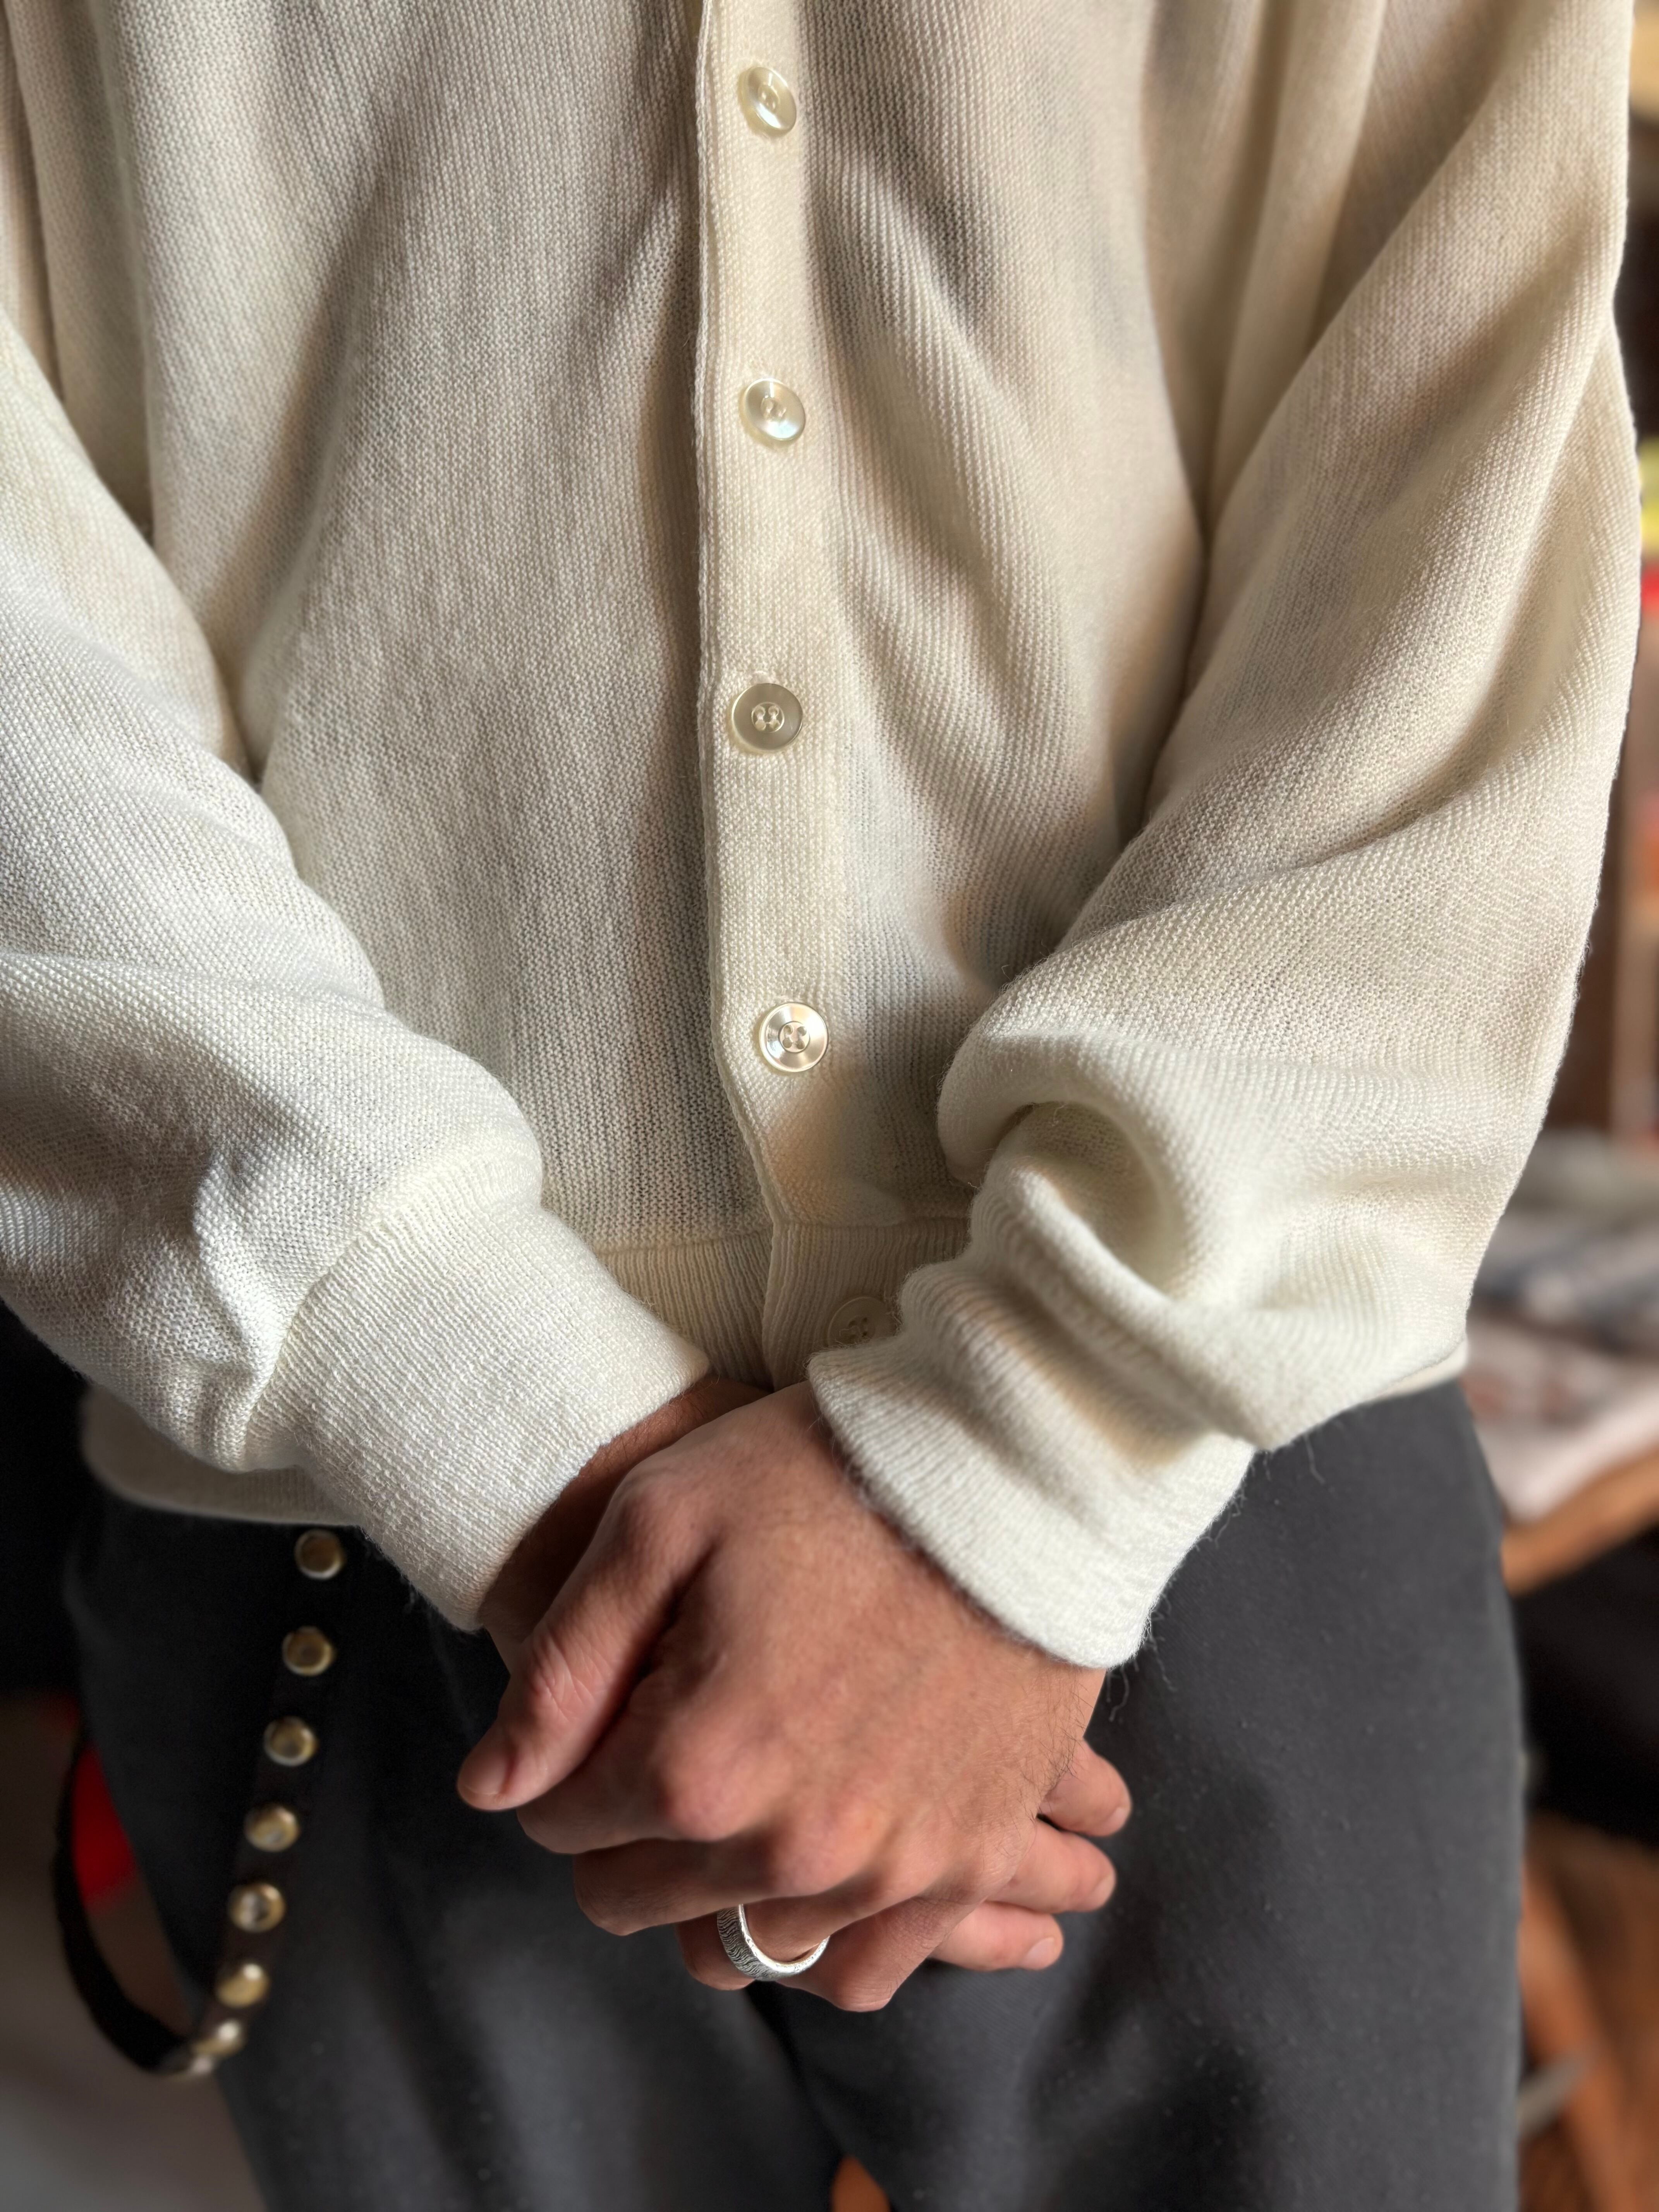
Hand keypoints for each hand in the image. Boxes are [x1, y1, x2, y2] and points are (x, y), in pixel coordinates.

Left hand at [459, 1383, 1126, 2007]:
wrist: (1012, 1468)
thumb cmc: (824, 1473)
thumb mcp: (658, 1523)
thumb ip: (561, 1670)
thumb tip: (491, 1790)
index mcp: (697, 1765)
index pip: (562, 1825)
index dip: (563, 1763)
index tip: (603, 1711)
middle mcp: (789, 1846)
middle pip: (640, 1898)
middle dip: (627, 1829)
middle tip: (662, 1741)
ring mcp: (887, 1867)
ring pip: (744, 1944)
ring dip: (718, 1887)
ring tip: (739, 1799)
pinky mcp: (966, 1858)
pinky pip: (867, 1969)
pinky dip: (825, 1940)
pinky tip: (812, 1877)